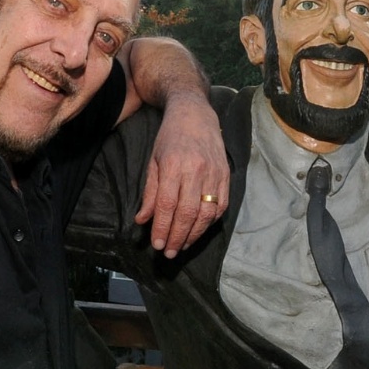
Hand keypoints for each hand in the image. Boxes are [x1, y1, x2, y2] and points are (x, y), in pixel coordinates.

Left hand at [137, 101, 227, 257]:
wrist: (195, 115)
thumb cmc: (170, 138)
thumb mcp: (154, 161)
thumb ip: (150, 193)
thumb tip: (143, 220)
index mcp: (174, 166)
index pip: (168, 205)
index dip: (162, 228)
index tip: (157, 244)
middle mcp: (196, 170)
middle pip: (188, 213)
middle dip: (177, 237)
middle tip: (169, 253)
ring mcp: (215, 174)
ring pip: (206, 214)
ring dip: (194, 235)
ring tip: (182, 246)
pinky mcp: (226, 176)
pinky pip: (221, 207)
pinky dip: (210, 223)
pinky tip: (198, 231)